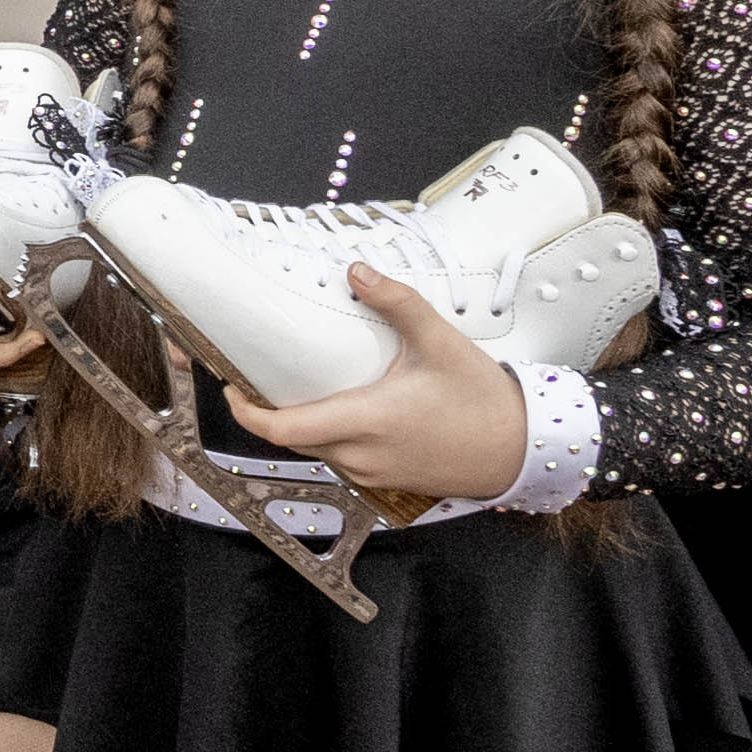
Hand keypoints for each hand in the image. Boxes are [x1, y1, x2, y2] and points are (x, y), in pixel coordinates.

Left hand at [230, 273, 535, 502]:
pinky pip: (343, 460)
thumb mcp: (440, 342)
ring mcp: (372, 474)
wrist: (520, 449)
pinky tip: (342, 408)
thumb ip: (398, 304)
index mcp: (365, 421)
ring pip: (318, 451)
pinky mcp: (386, 480)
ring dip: (303, 425)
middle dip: (270, 411)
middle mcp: (361, 455)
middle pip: (294, 439)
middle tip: (260, 376)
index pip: (283, 430)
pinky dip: (330, 437)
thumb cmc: (482, 401)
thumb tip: (357, 271)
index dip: (246, 412)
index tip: (231, 387)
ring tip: (300, 386)